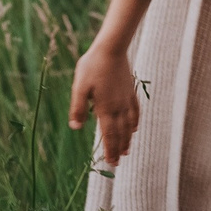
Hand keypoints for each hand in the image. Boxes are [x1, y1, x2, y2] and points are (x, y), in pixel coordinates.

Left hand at [69, 41, 142, 163]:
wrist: (111, 48)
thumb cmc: (92, 66)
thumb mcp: (79, 87)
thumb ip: (78, 108)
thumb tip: (75, 127)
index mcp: (105, 108)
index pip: (108, 134)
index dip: (110, 149)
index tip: (111, 162)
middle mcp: (118, 107)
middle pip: (120, 132)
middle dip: (118, 148)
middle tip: (117, 162)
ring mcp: (126, 99)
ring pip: (128, 124)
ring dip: (127, 139)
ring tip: (127, 150)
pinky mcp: (130, 90)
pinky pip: (135, 110)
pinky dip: (135, 121)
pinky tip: (134, 127)